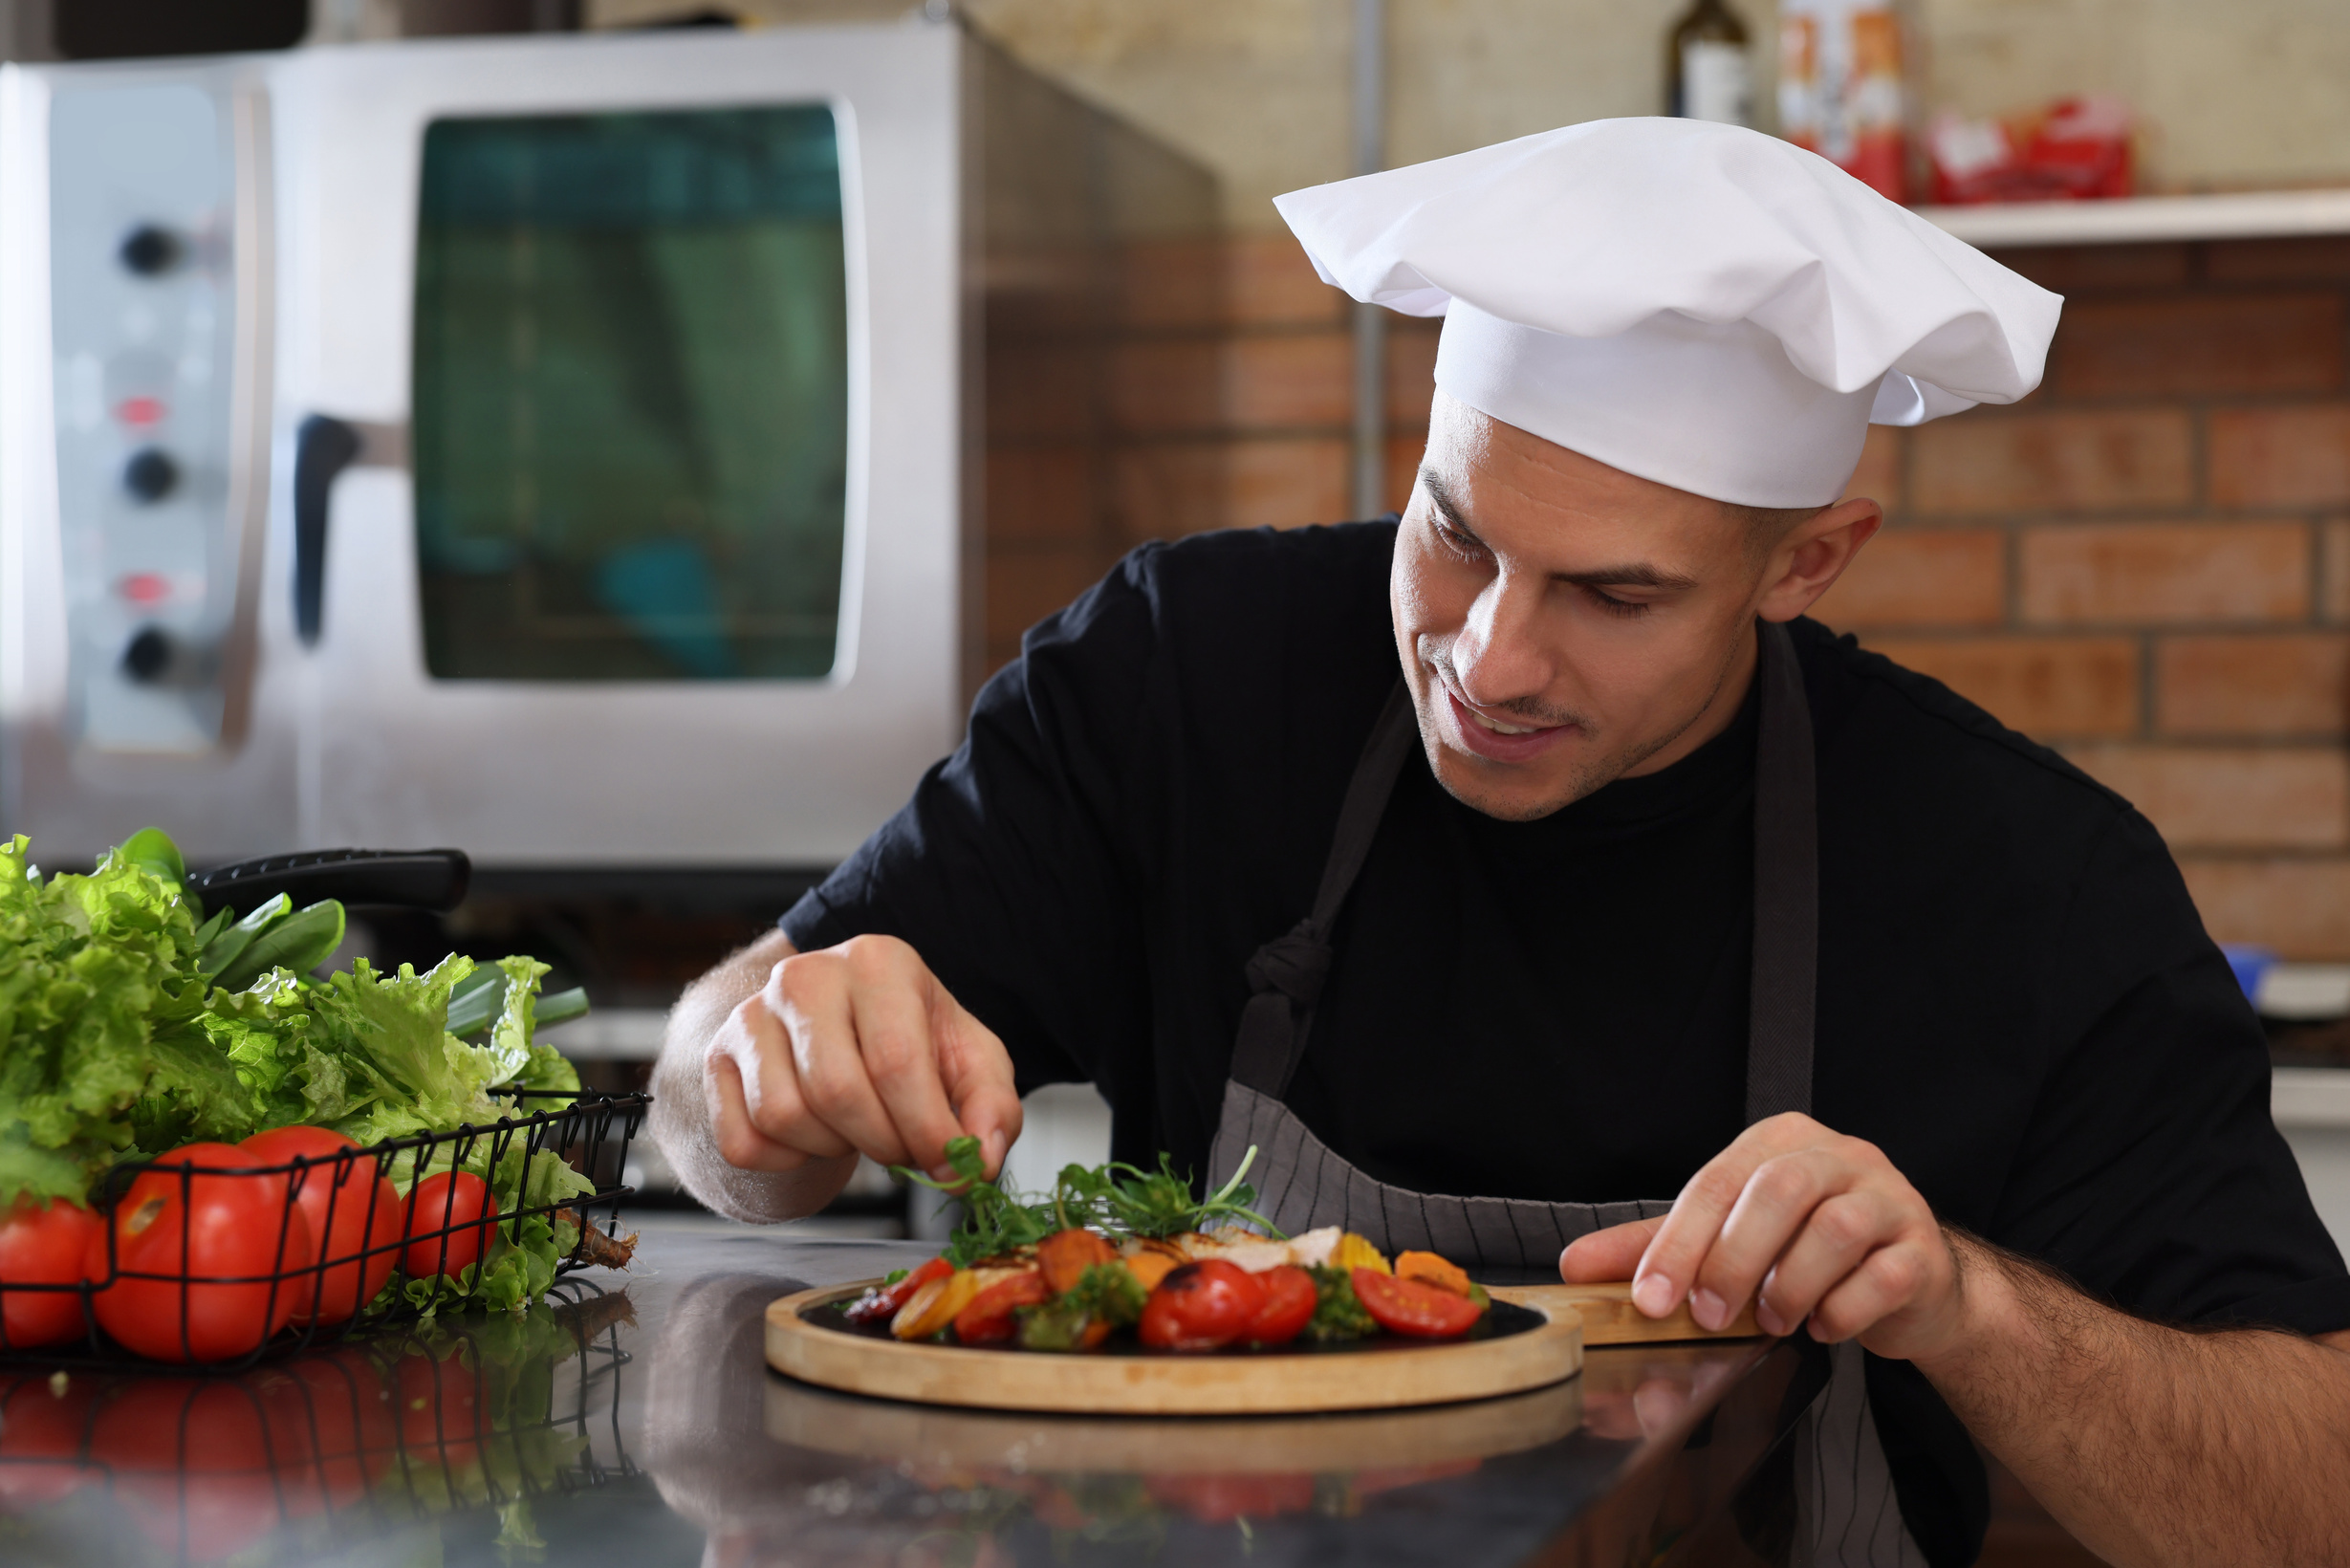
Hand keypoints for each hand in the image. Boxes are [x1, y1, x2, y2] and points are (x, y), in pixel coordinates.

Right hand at [704, 934, 1022, 1182]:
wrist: (833, 1025)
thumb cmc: (911, 1041)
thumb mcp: (968, 1061)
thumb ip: (990, 1108)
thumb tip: (980, 1161)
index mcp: (877, 960)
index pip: (896, 1060)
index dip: (926, 1130)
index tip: (950, 1167)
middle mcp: (804, 975)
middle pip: (837, 1091)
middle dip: (883, 1143)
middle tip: (905, 1152)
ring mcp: (751, 1014)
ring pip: (785, 1117)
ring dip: (833, 1147)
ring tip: (858, 1126)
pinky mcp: (717, 1058)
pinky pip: (743, 1140)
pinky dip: (786, 1159)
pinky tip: (815, 1133)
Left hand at [1558, 1112, 1968, 1361]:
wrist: (1907, 1282)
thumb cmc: (1806, 1251)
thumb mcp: (1727, 1239)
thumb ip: (1656, 1245)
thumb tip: (1576, 1264)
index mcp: (1779, 1141)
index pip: (1717, 1181)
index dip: (1678, 1242)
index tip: (1650, 1299)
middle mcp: (1837, 1155)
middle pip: (1779, 1191)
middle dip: (1733, 1259)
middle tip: (1708, 1314)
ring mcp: (1889, 1196)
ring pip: (1836, 1228)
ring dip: (1791, 1285)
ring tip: (1771, 1320)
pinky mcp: (1923, 1248)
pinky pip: (1884, 1274)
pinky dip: (1845, 1309)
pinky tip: (1824, 1325)